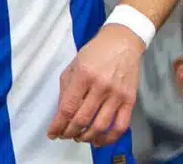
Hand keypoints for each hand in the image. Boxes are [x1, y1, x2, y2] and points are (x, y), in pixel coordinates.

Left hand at [47, 23, 143, 146]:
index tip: (52, 133)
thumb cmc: (95, 52)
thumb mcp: (74, 65)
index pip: (68, 107)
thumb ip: (65, 89)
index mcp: (83, 75)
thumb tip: (61, 114)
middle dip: (70, 132)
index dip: (58, 124)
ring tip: (79, 138)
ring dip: (87, 137)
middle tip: (65, 136)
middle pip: (82, 119)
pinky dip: (109, 138)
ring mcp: (117, 94)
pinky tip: (99, 140)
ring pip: (100, 126)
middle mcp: (100, 85)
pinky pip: (120, 126)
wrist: (122, 42)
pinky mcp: (130, 100)